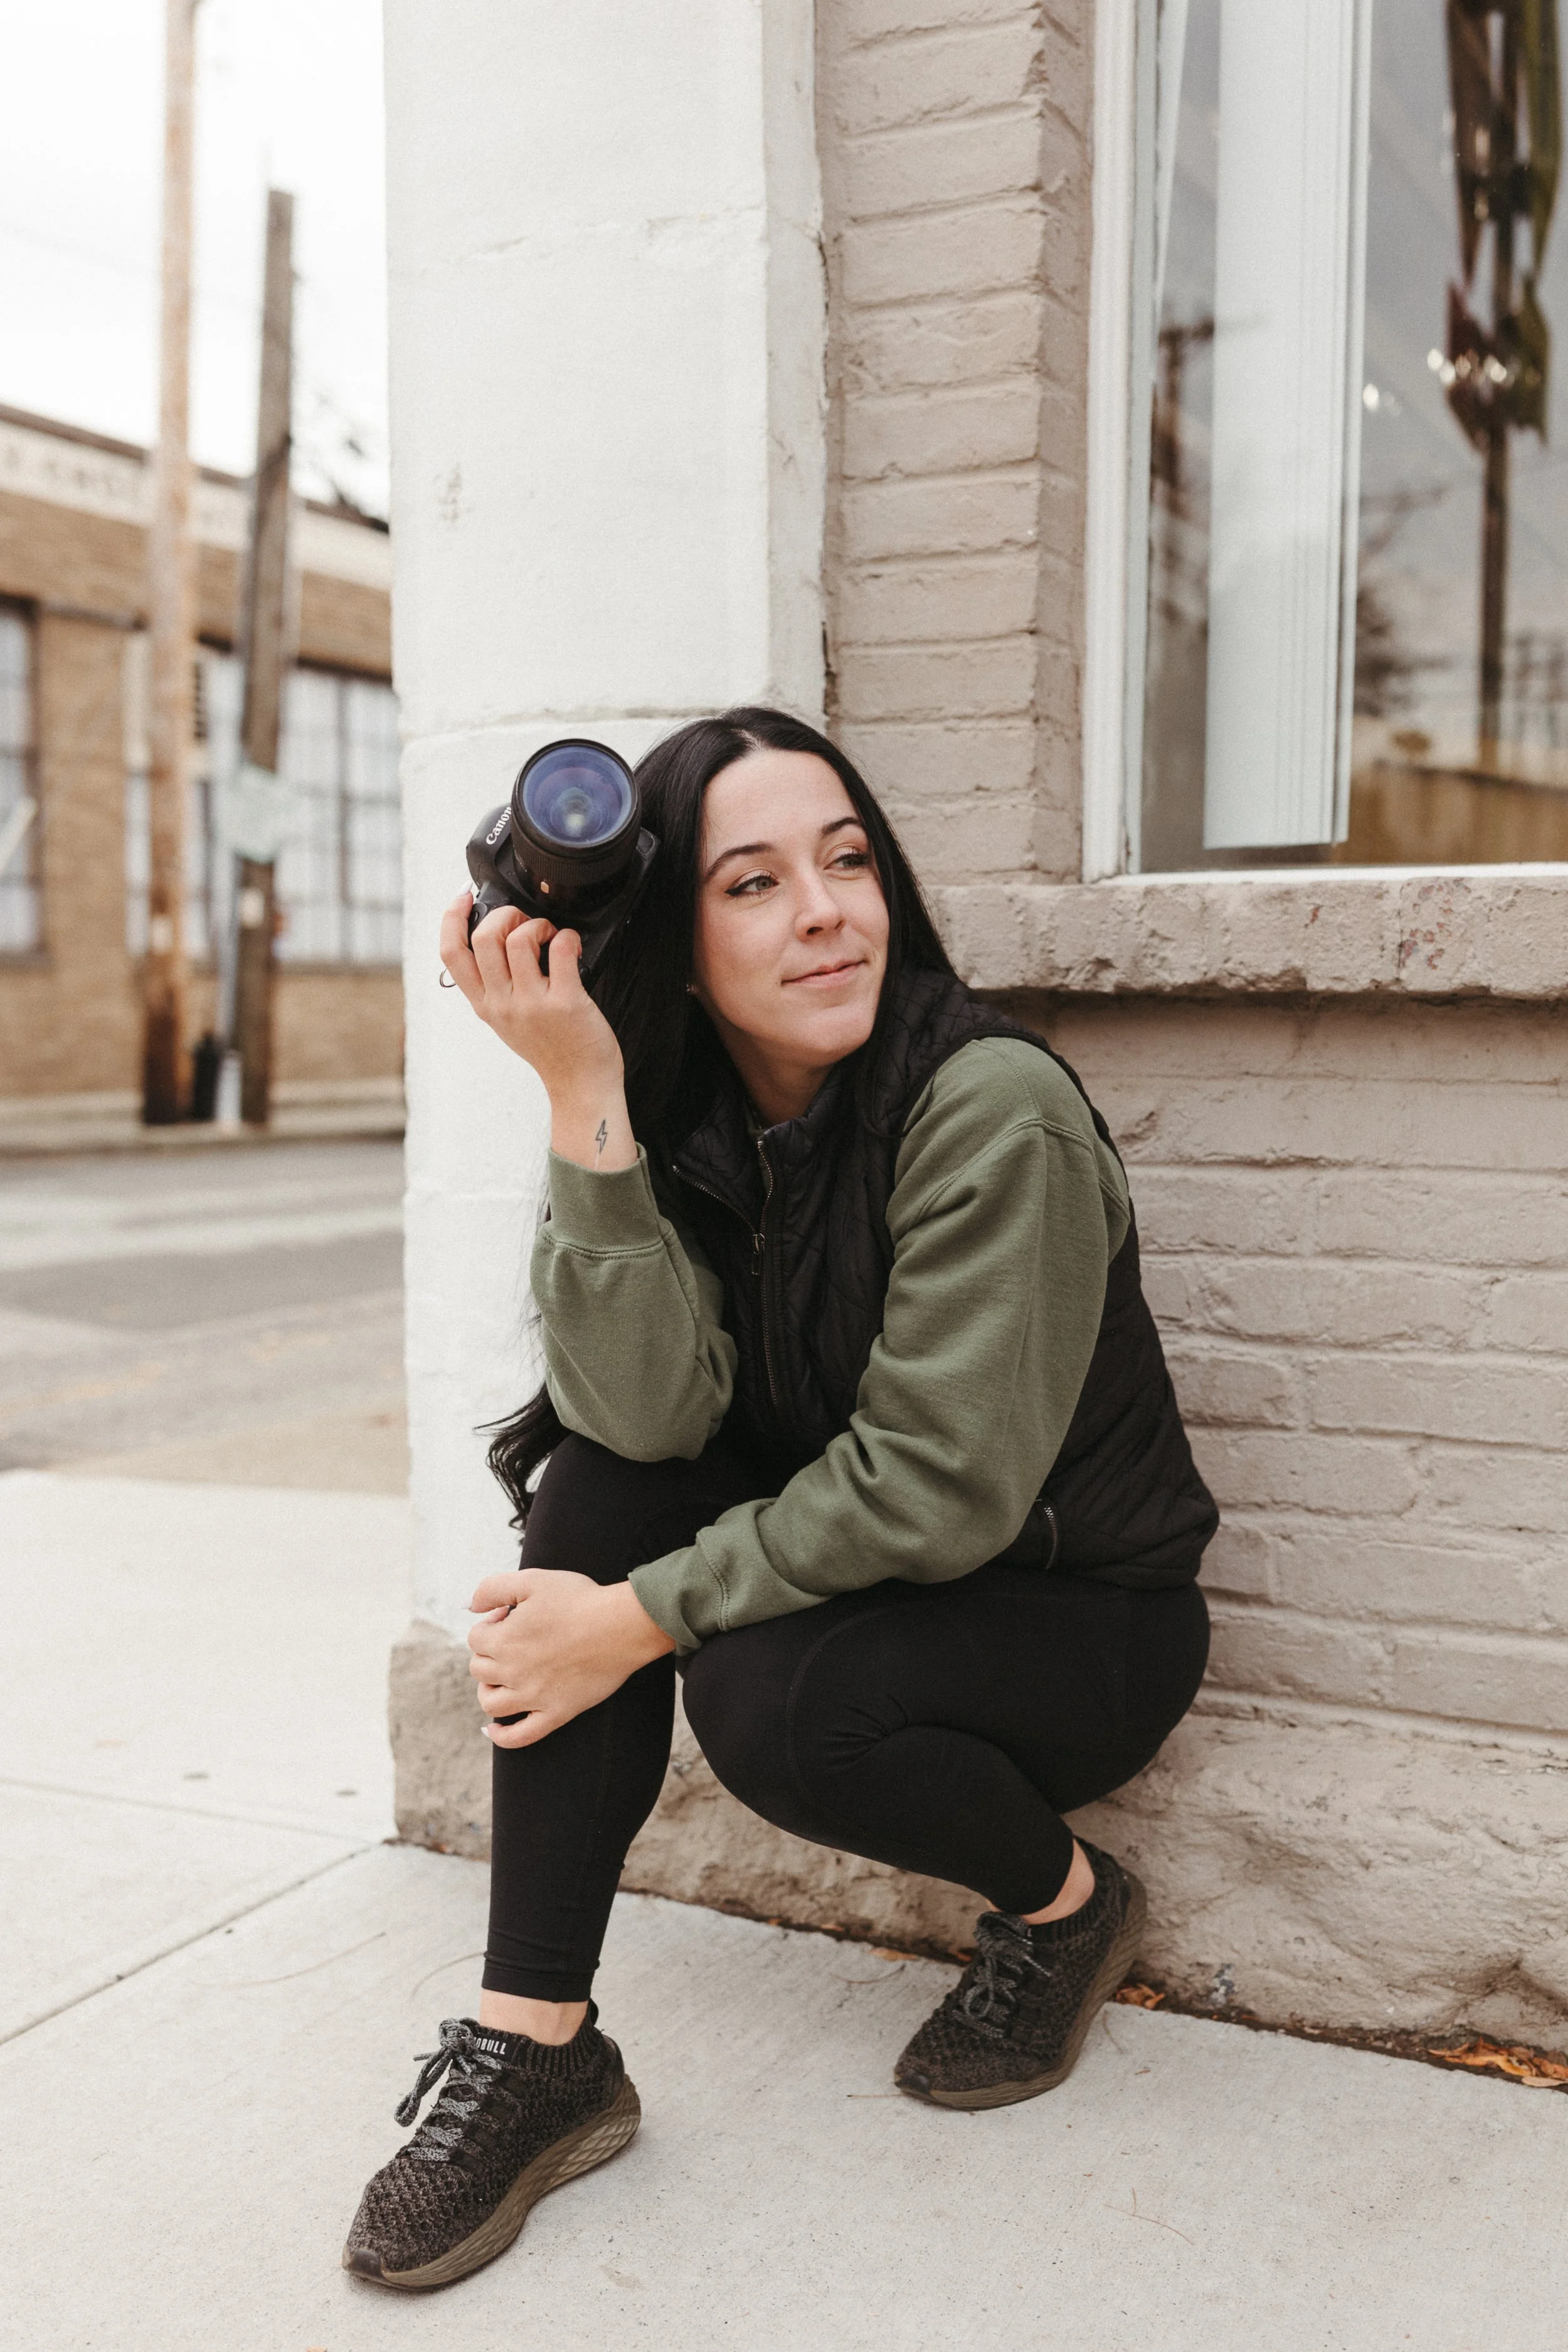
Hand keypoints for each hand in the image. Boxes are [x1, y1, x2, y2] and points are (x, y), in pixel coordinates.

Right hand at [440, 893, 622, 1094]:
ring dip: (538, 925)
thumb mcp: (507, 1022)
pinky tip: (572, 946)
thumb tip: (496, 942)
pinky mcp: (565, 1002)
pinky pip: (560, 949)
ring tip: (551, 936)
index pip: (451, 954)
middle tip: (525, 921)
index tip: (463, 898)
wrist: (580, 1084)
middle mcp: (503, 1003)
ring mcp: (532, 1004)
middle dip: (506, 914)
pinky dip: (568, 937)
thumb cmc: (550, 1049)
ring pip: (519, 939)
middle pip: (485, 937)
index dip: (451, 918)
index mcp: (484, 1005)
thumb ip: (496, 988)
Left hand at [467, 1568, 675, 1747]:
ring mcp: (533, 1697)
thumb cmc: (580, 1599)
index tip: (512, 1615)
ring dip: (489, 1689)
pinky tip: (493, 1729)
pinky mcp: (555, 1713)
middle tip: (516, 1640)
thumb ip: (491, 1588)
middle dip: (489, 1653)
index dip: (491, 1623)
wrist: (622, 1626)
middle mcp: (512, 1672)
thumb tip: (468, 1606)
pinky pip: (519, 1736)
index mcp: (504, 1640)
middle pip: (479, 1669)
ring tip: (504, 1677)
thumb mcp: (532, 1580)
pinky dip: (501, 1736)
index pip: (475, 1637)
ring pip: (490, 1703)